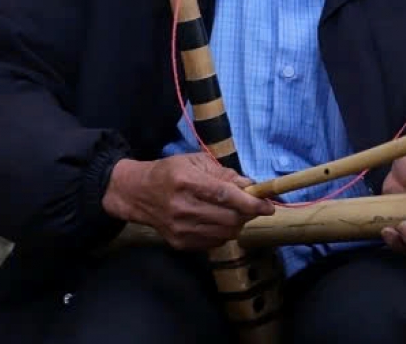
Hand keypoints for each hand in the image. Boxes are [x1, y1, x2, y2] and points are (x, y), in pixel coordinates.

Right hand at [102, 153, 273, 249]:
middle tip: (252, 206)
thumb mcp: (195, 162)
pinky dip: (223, 233)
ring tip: (233, 213)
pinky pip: (214, 243)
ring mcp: (180, 229)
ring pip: (225, 233)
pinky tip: (217, 222)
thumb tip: (251, 185)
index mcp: (186, 181)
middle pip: (229, 218)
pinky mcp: (179, 243)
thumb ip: (224, 173)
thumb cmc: (170, 172)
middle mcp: (183, 207)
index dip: (250, 202)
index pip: (225, 195)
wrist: (137, 194)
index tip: (268, 206)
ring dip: (237, 224)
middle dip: (247, 214)